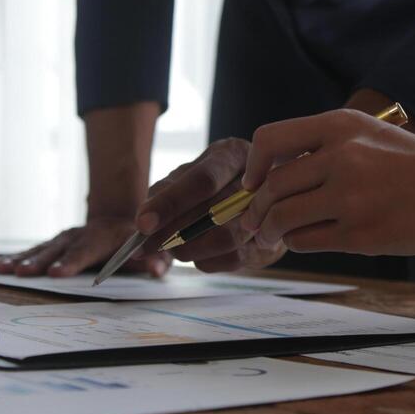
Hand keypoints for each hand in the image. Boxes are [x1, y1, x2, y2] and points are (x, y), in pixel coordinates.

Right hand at [0, 216, 170, 277]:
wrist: (122, 218)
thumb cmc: (140, 240)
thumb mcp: (154, 247)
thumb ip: (156, 259)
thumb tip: (157, 269)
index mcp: (104, 237)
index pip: (87, 251)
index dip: (72, 262)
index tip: (57, 273)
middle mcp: (80, 235)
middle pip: (58, 250)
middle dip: (39, 262)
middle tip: (23, 273)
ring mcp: (65, 238)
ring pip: (41, 249)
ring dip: (22, 260)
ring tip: (3, 269)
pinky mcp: (54, 243)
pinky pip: (33, 250)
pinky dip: (15, 257)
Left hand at [133, 137, 286, 272]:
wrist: (259, 194)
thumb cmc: (213, 182)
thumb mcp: (188, 175)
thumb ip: (165, 193)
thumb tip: (142, 224)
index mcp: (232, 154)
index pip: (202, 181)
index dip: (170, 204)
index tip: (143, 224)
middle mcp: (257, 178)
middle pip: (214, 213)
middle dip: (173, 234)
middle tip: (147, 246)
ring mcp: (270, 212)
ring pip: (226, 238)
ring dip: (190, 249)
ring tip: (173, 249)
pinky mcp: (272, 241)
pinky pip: (234, 258)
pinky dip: (207, 260)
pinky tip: (198, 253)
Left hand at [238, 109, 414, 256]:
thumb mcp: (369, 134)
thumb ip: (326, 147)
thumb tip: (274, 175)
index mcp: (340, 126)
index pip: (269, 140)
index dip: (252, 165)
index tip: (252, 182)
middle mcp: (341, 157)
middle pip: (271, 186)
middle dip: (256, 209)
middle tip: (254, 222)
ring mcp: (350, 196)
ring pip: (282, 217)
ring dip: (270, 230)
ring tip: (269, 236)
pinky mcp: (360, 233)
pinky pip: (306, 240)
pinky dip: (296, 243)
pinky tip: (304, 241)